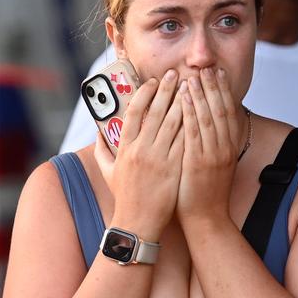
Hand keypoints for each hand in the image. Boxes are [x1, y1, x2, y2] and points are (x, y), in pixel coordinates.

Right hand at [104, 69, 184, 240]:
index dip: (144, 93)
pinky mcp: (174, 169)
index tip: (153, 81)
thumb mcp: (108, 172)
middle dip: (166, 89)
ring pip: (173, 123)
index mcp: (125, 148)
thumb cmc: (125, 197)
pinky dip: (192, 124)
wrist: (138, 224)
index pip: (133, 112)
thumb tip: (98, 132)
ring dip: (182, 102)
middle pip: (155, 112)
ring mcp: (158, 159)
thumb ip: (101, 150)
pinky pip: (185, 141)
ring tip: (191, 87)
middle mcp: (141, 150)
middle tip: (175, 73)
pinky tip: (200, 111)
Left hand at [176, 67, 245, 227]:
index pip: (228, 111)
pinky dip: (188, 113)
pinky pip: (192, 133)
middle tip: (206, 68)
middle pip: (220, 110)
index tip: (217, 73)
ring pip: (207, 118)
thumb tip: (207, 123)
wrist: (207, 219)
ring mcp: (212, 155)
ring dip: (199, 95)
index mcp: (228, 147)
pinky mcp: (197, 163)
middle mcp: (223, 148)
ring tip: (193, 76)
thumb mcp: (216, 164)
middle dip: (212, 87)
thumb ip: (213, 143)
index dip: (223, 91)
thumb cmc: (206, 192)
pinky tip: (182, 99)